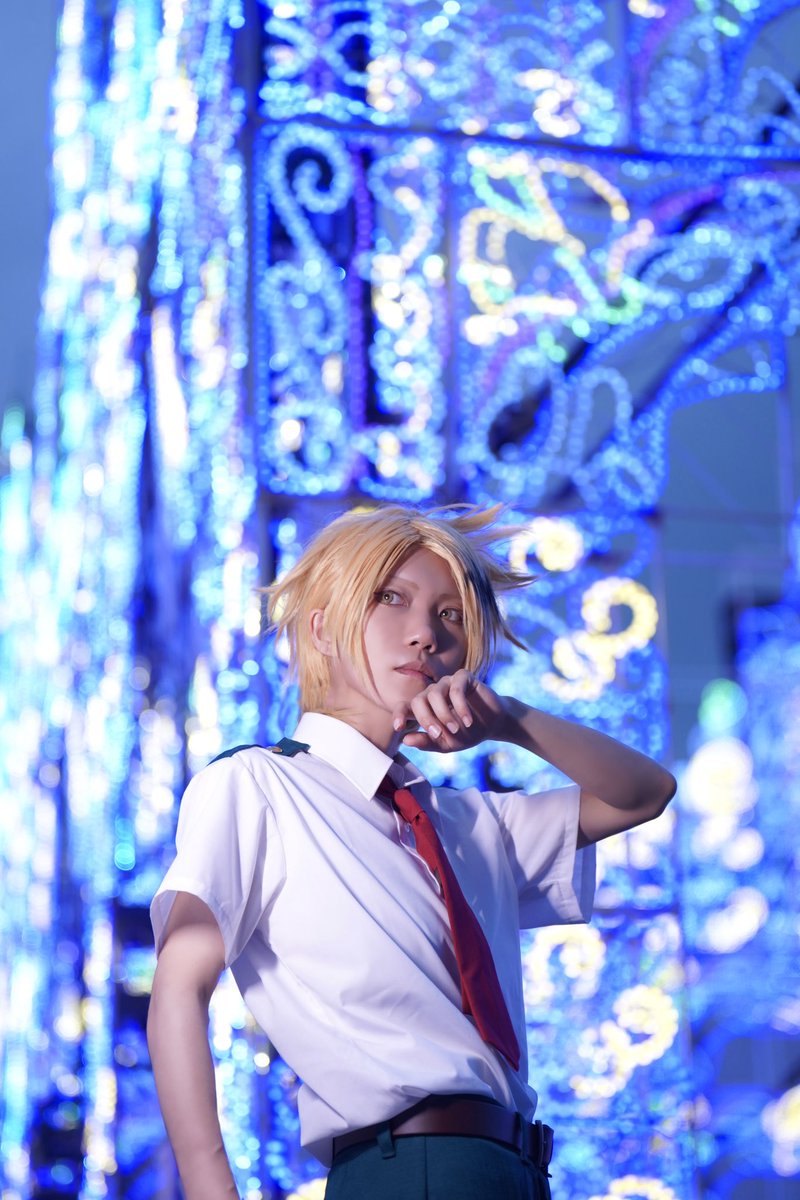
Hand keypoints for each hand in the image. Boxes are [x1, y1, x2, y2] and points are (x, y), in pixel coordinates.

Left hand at [393, 669, 507, 752]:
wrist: (493, 724)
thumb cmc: (467, 733)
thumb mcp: (446, 743)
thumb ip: (426, 742)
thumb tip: (405, 741)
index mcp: (425, 709)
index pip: (404, 707)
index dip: (399, 715)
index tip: (399, 728)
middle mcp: (432, 693)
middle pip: (418, 701)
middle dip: (426, 719)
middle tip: (437, 734)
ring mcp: (447, 683)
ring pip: (434, 694)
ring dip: (444, 715)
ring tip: (457, 729)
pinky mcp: (462, 677)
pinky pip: (455, 689)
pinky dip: (460, 707)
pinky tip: (468, 721)